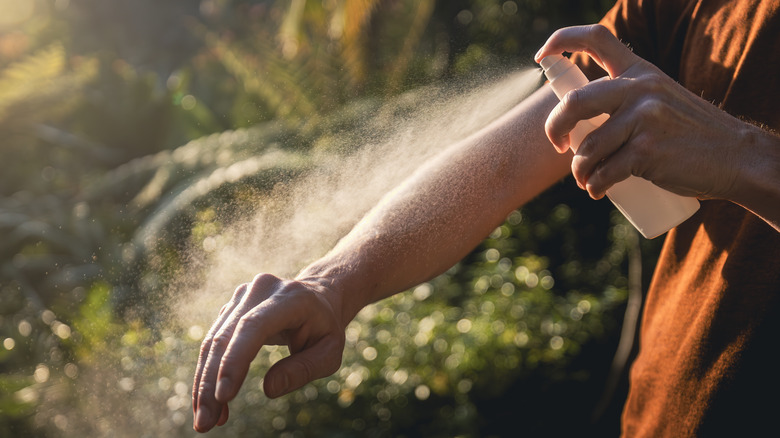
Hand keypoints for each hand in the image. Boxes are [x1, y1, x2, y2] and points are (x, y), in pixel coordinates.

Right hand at [192, 273, 345, 432]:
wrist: (318, 297)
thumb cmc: (325, 328)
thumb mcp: (329, 351)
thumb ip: (304, 368)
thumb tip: (269, 390)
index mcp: (291, 297)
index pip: (254, 326)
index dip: (235, 360)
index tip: (224, 396)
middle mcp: (261, 290)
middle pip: (226, 337)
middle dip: (211, 384)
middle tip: (205, 424)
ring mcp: (242, 296)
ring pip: (213, 342)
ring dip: (204, 384)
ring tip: (205, 421)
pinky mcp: (231, 308)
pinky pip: (213, 343)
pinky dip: (209, 375)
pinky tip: (212, 403)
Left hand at [534, 24, 749, 200]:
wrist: (736, 157)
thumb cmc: (689, 133)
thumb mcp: (660, 99)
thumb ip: (626, 99)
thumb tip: (574, 124)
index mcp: (640, 71)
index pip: (597, 38)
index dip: (561, 40)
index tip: (541, 56)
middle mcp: (640, 89)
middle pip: (574, 103)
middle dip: (554, 128)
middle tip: (558, 145)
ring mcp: (644, 119)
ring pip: (587, 148)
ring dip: (579, 171)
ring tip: (587, 180)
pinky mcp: (647, 152)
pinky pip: (604, 172)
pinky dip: (595, 186)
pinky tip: (598, 191)